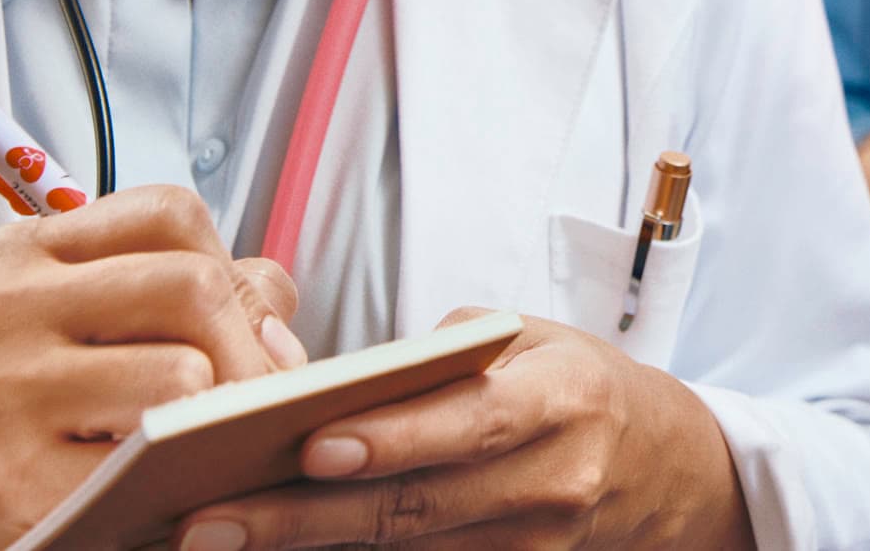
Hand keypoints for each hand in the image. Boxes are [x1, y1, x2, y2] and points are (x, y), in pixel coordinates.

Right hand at [0, 185, 304, 550]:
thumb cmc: (24, 426)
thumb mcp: (84, 335)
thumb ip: (183, 299)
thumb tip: (276, 320)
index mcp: (21, 255)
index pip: (170, 213)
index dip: (229, 268)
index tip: (234, 326)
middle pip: (192, 286)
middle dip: (249, 352)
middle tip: (251, 405)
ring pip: (183, 376)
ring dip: (216, 425)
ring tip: (202, 451)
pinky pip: (143, 469)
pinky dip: (173, 487)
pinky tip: (158, 495)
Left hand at [182, 310, 754, 550]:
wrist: (657, 462)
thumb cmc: (573, 384)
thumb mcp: (529, 340)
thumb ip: (433, 358)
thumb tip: (309, 370)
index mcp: (563, 397)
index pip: (471, 421)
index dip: (394, 437)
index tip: (313, 444)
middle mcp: (554, 480)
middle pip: (418, 505)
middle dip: (306, 516)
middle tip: (212, 519)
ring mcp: (536, 546)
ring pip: (407, 550)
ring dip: (308, 547)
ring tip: (221, 536)